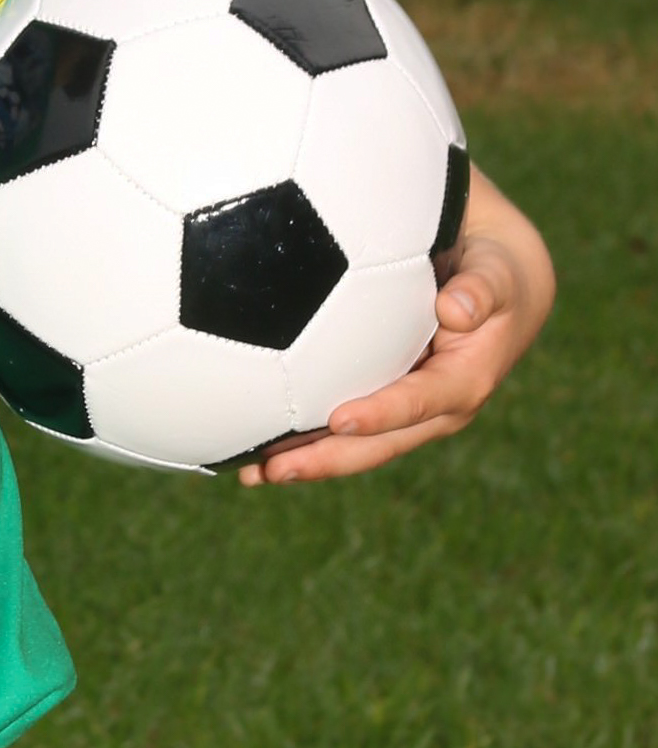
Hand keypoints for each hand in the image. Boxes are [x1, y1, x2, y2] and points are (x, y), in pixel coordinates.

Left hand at [241, 165, 554, 485]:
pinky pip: (342, 429)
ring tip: (251, 473)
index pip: (420, 403)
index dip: (382, 414)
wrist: (495, 288)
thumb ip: (482, 289)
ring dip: (305, 460)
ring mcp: (405, 414)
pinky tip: (254, 445)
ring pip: (354, 446)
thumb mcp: (496, 275)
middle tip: (275, 469)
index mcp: (463, 383)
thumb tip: (458, 308)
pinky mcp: (382, 404)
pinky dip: (302, 439)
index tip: (340, 420)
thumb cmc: (493, 274)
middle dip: (327, 459)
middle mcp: (434, 410)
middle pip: (378, 444)